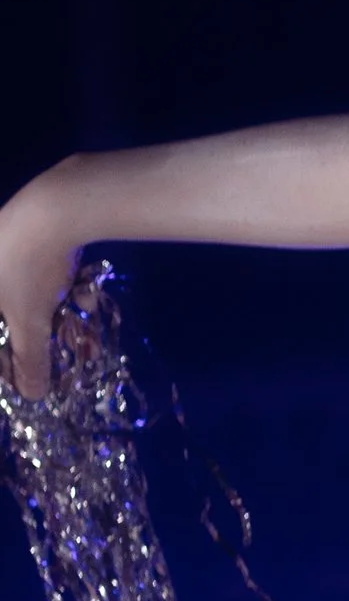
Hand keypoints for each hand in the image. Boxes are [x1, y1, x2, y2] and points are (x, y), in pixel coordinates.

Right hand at [0, 172, 84, 400]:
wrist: (56, 205)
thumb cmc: (29, 268)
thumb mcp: (31, 321)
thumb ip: (30, 359)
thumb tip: (33, 395)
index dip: (8, 362)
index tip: (29, 378)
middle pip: (10, 316)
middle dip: (40, 339)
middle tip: (68, 355)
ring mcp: (4, 243)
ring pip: (29, 294)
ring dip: (59, 317)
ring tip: (87, 334)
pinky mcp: (27, 230)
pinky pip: (41, 272)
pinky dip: (63, 289)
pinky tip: (87, 298)